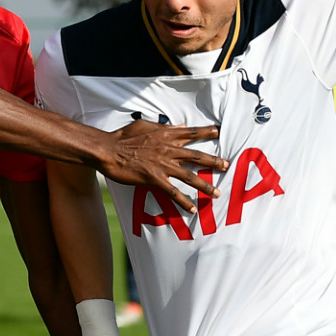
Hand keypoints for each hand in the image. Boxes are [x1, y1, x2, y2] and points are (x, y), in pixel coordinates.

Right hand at [102, 120, 225, 212]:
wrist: (108, 150)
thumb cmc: (123, 136)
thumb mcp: (145, 125)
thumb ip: (163, 127)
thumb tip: (178, 126)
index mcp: (166, 135)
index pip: (191, 132)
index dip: (206, 131)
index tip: (219, 132)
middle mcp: (168, 150)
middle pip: (196, 156)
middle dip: (214, 161)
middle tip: (227, 165)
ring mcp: (163, 165)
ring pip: (189, 177)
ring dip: (204, 186)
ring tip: (216, 193)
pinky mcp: (155, 179)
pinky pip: (173, 192)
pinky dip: (184, 202)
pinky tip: (193, 209)